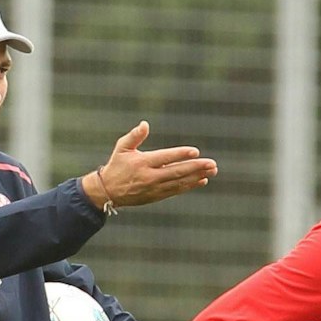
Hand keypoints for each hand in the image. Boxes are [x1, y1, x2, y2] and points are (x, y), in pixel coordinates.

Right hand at [82, 122, 217, 208]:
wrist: (109, 192)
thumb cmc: (117, 165)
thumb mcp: (122, 148)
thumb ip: (134, 136)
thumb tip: (145, 124)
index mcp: (142, 163)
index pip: (165, 158)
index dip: (180, 155)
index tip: (195, 152)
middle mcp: (150, 176)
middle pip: (177, 171)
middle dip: (196, 167)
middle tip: (212, 163)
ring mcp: (155, 188)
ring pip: (179, 182)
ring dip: (197, 176)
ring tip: (212, 171)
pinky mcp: (157, 196)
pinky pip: (176, 190)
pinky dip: (189, 185)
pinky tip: (202, 180)